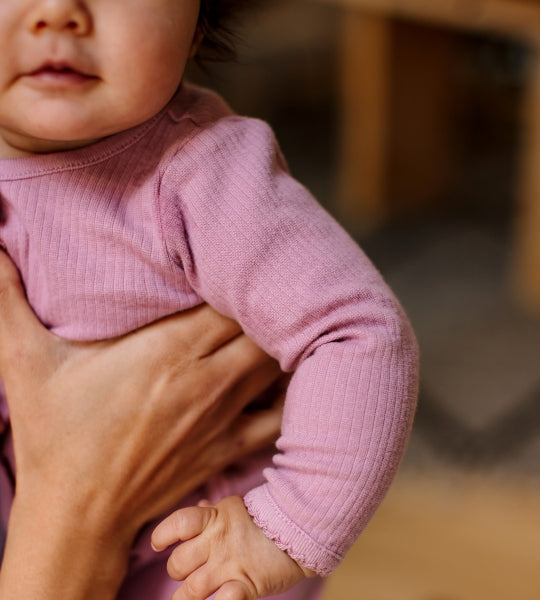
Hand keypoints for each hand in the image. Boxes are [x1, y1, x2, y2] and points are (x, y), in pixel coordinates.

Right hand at [0, 251, 282, 599]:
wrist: (78, 514)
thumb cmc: (56, 438)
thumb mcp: (26, 364)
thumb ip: (8, 302)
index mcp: (165, 350)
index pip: (229, 300)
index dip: (245, 276)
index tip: (248, 259)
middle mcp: (203, 379)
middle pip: (262, 327)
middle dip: (270, 305)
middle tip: (274, 285)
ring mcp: (221, 417)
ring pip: (277, 368)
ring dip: (284, 344)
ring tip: (289, 323)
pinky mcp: (227, 449)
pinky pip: (278, 420)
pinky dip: (291, 398)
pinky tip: (292, 384)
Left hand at [151, 496, 314, 599]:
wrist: (300, 527)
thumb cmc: (265, 519)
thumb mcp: (235, 507)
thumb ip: (212, 512)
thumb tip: (197, 507)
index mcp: (214, 518)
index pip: (178, 523)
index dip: (162, 535)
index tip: (158, 544)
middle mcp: (217, 541)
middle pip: (178, 563)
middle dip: (177, 572)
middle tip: (186, 573)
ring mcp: (230, 564)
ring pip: (191, 589)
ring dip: (186, 599)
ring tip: (190, 599)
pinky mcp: (245, 585)